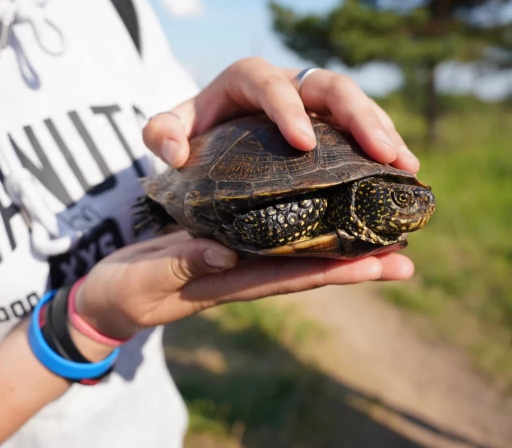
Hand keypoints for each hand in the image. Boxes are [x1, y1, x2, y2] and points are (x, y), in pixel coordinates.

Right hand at [72, 231, 412, 340]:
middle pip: (307, 267)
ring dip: (337, 247)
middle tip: (404, 256)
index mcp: (227, 281)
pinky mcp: (222, 246)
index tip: (382, 263)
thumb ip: (183, 264)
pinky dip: (303, 229)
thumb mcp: (148, 278)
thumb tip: (225, 249)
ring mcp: (233, 260)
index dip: (337, 269)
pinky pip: (270, 238)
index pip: (291, 275)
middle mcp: (240, 273)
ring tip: (379, 236)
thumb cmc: (124, 291)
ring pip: (294, 253)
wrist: (107, 297)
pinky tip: (321, 215)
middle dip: (355, 263)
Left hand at [143, 57, 418, 173]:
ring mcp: (313, 102)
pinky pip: (362, 126)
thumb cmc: (193, 132)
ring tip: (405, 165)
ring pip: (355, 103)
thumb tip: (176, 152)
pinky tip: (401, 173)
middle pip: (328, 85)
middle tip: (382, 154)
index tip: (304, 143)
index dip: (288, 108)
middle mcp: (286, 84)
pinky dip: (382, 144)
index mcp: (245, 79)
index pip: (268, 84)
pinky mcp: (329, 122)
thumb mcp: (169, 130)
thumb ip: (161, 134)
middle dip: (358, 118)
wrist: (213, 136)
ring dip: (382, 131)